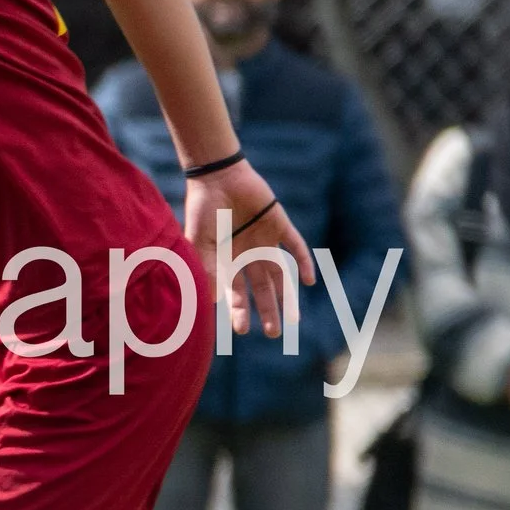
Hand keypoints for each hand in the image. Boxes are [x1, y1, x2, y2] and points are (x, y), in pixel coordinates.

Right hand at [182, 159, 314, 338]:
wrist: (218, 176)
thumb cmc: (203, 209)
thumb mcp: (201, 241)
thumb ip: (208, 268)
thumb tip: (212, 301)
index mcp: (226, 260)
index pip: (234, 293)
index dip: (239, 311)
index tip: (242, 331)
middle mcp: (247, 255)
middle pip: (260, 288)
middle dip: (266, 311)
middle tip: (274, 333)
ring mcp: (264, 241)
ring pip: (279, 274)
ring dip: (286, 296)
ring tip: (294, 320)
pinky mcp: (279, 225)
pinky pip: (294, 246)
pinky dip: (302, 262)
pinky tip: (309, 281)